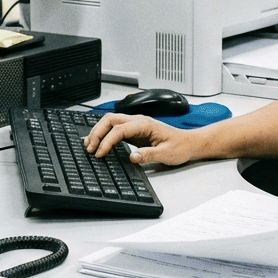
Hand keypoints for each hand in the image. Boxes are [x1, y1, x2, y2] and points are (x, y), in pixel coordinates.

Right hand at [83, 113, 201, 164]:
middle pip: (110, 120)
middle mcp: (138, 121)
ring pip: (111, 122)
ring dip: (98, 131)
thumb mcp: (167, 154)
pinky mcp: (135, 131)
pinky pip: (115, 129)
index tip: (100, 153)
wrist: (189, 143)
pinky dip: (104, 134)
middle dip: (97, 132)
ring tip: (88, 145)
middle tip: (89, 148)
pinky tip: (98, 142)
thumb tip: (132, 157)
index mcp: (145, 124)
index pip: (119, 129)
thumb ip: (149, 155)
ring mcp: (136, 125)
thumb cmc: (180, 146)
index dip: (106, 141)